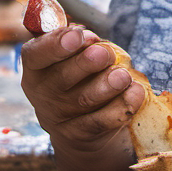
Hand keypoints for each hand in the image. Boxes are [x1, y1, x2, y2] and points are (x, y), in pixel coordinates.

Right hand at [20, 24, 142, 170]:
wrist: (80, 131)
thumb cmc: (78, 78)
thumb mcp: (71, 57)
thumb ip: (77, 42)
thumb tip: (87, 35)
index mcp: (37, 67)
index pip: (36, 54)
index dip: (55, 44)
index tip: (78, 35)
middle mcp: (43, 93)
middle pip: (61, 78)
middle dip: (85, 64)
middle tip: (105, 54)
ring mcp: (60, 117)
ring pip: (83, 101)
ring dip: (106, 86)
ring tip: (122, 76)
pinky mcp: (80, 135)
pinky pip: (101, 121)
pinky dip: (121, 106)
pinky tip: (135, 92)